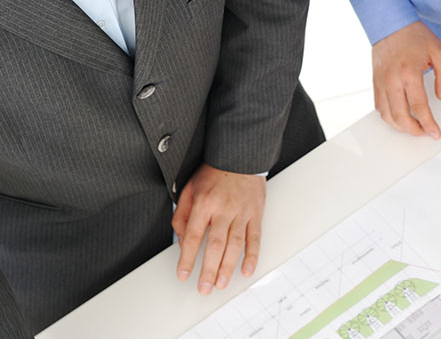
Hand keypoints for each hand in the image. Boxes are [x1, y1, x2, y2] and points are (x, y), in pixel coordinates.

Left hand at [171, 164, 264, 294]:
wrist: (242, 156)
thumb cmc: (215, 172)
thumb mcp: (189, 188)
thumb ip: (182, 213)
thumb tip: (182, 238)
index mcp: (204, 203)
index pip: (193, 235)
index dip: (187, 257)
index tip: (183, 274)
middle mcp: (223, 209)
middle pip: (215, 244)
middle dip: (208, 269)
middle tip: (204, 287)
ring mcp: (241, 212)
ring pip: (235, 244)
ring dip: (228, 266)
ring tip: (221, 283)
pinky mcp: (255, 214)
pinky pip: (255, 237)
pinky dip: (252, 255)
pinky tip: (246, 269)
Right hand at [371, 21, 440, 138]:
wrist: (390, 23)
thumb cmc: (414, 35)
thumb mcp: (439, 51)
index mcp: (410, 73)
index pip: (419, 107)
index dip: (428, 123)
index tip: (434, 132)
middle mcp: (392, 80)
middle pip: (400, 116)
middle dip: (414, 130)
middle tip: (425, 133)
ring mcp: (381, 82)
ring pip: (386, 114)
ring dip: (400, 126)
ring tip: (413, 127)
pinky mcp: (375, 82)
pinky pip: (378, 106)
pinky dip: (388, 116)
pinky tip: (398, 117)